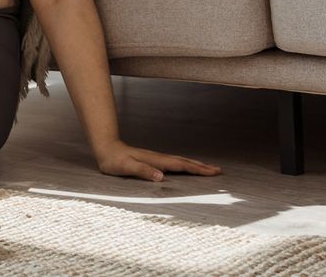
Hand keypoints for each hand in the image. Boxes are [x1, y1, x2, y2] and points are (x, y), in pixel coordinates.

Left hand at [94, 140, 221, 181]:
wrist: (107, 148)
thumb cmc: (115, 160)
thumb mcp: (126, 167)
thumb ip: (143, 171)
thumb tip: (161, 177)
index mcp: (156, 161)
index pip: (181, 166)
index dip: (197, 169)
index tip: (212, 172)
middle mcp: (159, 158)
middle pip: (185, 162)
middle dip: (202, 167)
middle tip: (218, 171)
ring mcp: (158, 159)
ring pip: (181, 161)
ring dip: (196, 165)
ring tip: (208, 169)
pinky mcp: (154, 161)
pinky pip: (175, 163)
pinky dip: (185, 165)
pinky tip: (187, 168)